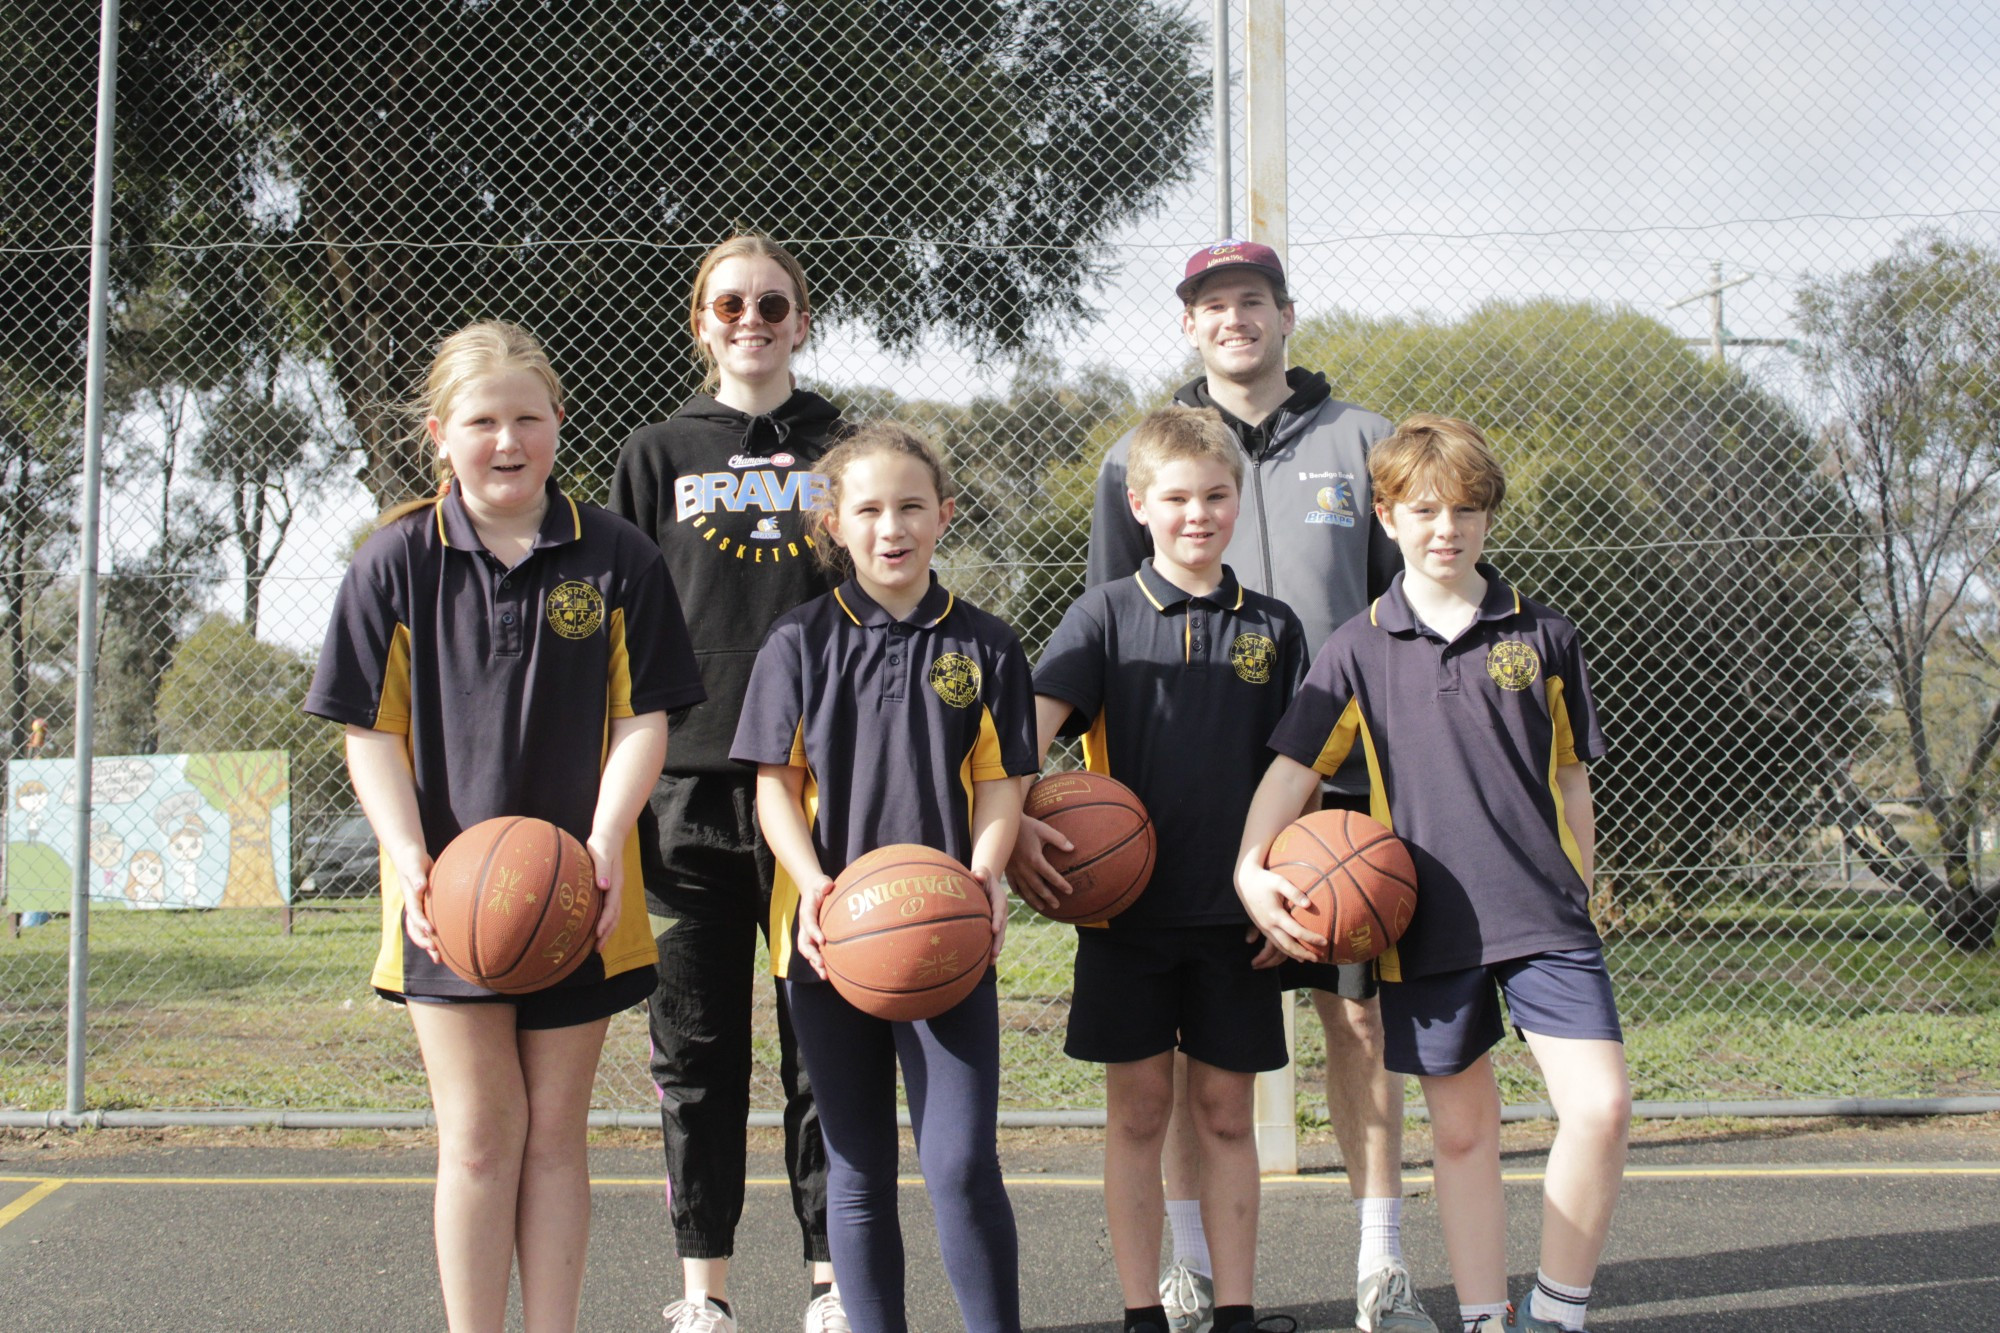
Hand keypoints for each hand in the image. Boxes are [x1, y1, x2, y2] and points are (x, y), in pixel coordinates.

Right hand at [390, 843, 439, 962]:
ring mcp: (420, 907)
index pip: (414, 914)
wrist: (409, 856)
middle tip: (436, 955)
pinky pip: (431, 922)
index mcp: (410, 898)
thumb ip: (416, 876)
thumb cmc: (412, 858)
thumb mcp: (413, 865)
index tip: (430, 932)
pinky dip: (438, 932)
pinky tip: (450, 941)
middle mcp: (414, 906)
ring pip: (423, 930)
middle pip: (416, 929)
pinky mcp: (427, 905)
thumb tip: (421, 887)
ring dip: (430, 944)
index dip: (421, 924)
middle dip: (425, 942)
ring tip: (439, 959)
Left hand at [584, 832, 622, 943]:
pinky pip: (610, 910)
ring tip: (598, 946)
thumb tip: (603, 886)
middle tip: (597, 949)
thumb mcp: (601, 854)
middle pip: (615, 917)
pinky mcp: (609, 890)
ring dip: (607, 932)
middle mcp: (617, 890)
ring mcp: (614, 891)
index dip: (605, 922)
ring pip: (614, 916)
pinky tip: (598, 930)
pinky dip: (606, 923)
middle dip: (607, 933)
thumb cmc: (603, 845)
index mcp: (615, 884)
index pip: (611, 908)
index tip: (597, 934)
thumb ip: (602, 870)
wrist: (610, 837)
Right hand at [794, 875, 833, 980]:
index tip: (823, 940)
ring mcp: (809, 934)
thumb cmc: (820, 887)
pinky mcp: (815, 938)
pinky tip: (832, 973)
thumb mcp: (822, 882)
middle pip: (804, 944)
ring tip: (825, 976)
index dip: (814, 932)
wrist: (814, 891)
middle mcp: (805, 926)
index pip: (808, 924)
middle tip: (821, 964)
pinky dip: (822, 963)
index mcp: (806, 912)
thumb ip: (824, 884)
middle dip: (812, 955)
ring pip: (809, 952)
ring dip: (816, 964)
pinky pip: (817, 952)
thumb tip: (829, 886)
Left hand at [971, 865, 1007, 958]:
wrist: (985, 881)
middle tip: (993, 953)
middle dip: (998, 941)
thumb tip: (977, 876)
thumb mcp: (982, 872)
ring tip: (991, 961)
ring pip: (999, 936)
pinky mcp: (994, 925)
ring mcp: (999, 920)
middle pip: (1002, 928)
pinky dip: (991, 948)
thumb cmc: (981, 876)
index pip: (999, 910)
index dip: (998, 920)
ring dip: (995, 948)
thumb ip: (980, 873)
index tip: (994, 930)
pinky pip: (993, 938)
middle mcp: (1002, 912)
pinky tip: (986, 962)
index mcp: (1000, 899)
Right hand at [1003, 814, 1073, 912]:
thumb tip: (1072, 848)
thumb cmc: (1025, 825)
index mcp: (1034, 859)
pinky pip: (1012, 883)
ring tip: (1042, 907)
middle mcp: (1024, 868)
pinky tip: (1021, 895)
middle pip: (1038, 887)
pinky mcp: (1007, 868)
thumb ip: (1059, 839)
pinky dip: (1018, 891)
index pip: (1051, 875)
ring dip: (1034, 899)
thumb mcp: (1043, 829)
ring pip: (1025, 889)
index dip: (1061, 884)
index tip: (1070, 891)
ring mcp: (1014, 869)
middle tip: (1057, 905)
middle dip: (1048, 897)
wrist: (1002, 824)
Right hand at [1235, 862, 1324, 964]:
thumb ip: (1294, 893)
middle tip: (1318, 958)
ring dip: (1294, 955)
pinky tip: (1292, 953)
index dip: (1311, 937)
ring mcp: (1264, 927)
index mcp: (1275, 915)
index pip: (1297, 931)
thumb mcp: (1280, 882)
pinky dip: (1284, 951)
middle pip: (1288, 945)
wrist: (1245, 882)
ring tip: (1307, 959)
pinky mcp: (1262, 927)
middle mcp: (1269, 925)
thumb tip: (1309, 904)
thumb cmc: (1265, 880)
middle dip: (1304, 953)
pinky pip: (1274, 944)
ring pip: (1280, 947)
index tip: (1325, 941)